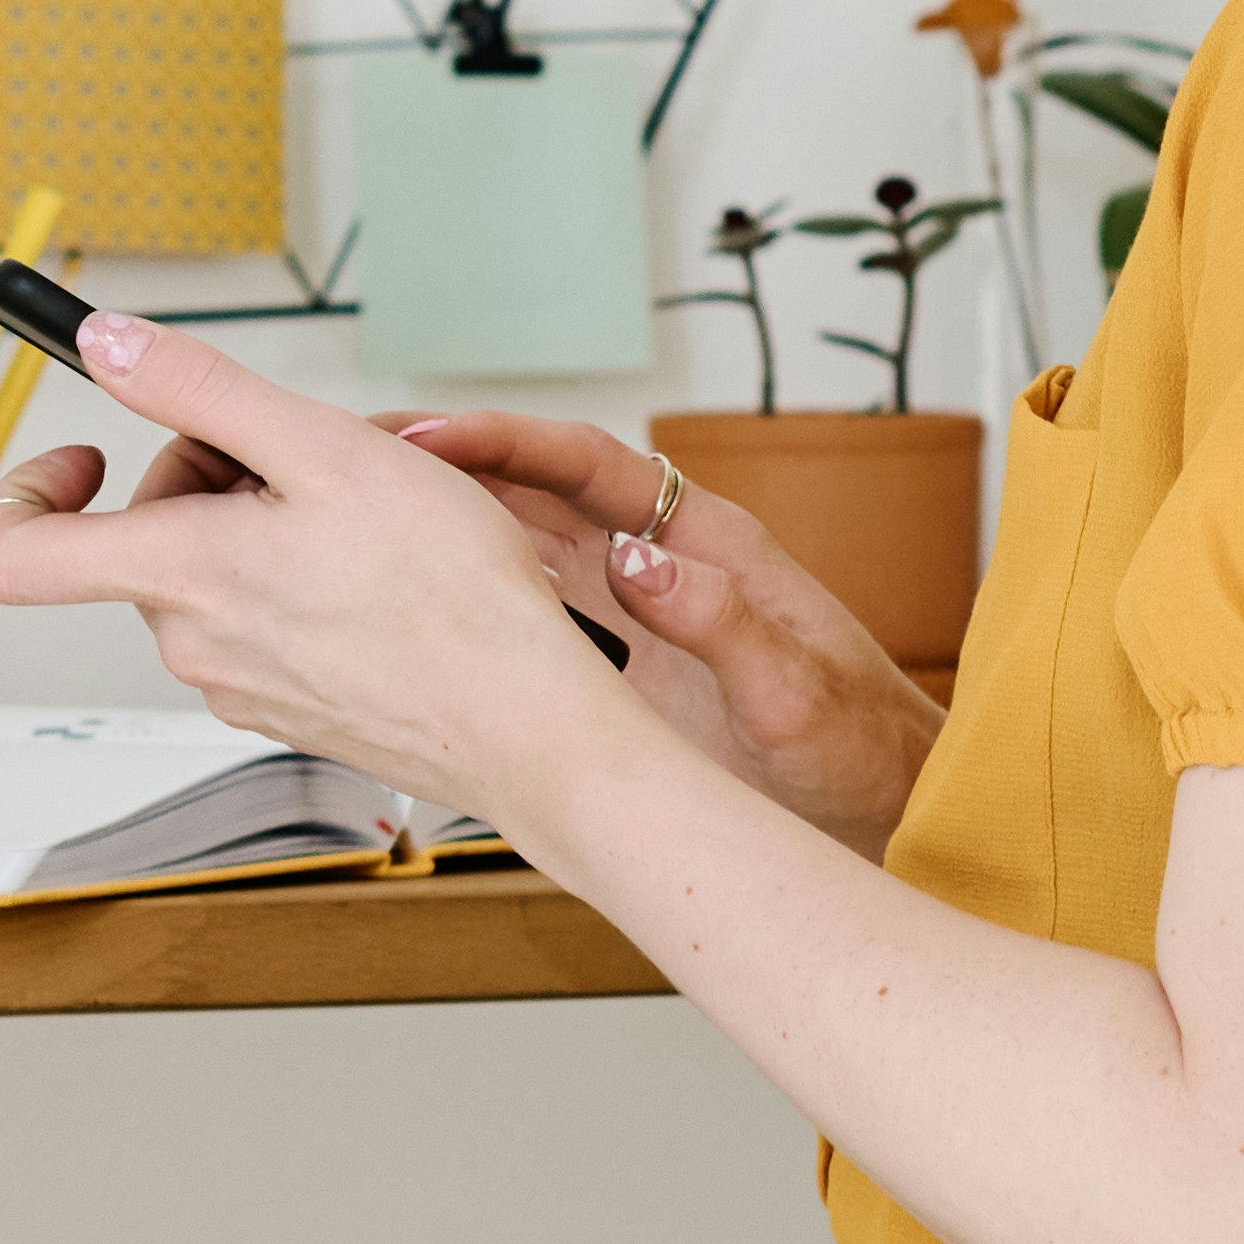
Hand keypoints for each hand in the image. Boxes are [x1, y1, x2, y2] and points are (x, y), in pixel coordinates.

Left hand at [0, 314, 666, 823]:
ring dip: (266, 527)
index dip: (31, 491)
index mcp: (181, 575)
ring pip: (213, 577)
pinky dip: (300, 581)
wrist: (526, 722)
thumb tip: (106, 345)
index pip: (16, 555)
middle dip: (213, 478)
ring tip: (364, 517)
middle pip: (148, 538)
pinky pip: (263, 623)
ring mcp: (240, 686)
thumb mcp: (324, 447)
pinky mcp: (289, 710)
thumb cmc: (449, 595)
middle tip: (310, 460)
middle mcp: (193, 643)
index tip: (87, 453)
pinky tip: (380, 574)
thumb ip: (199, 390)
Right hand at [407, 412, 946, 851]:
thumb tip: (637, 562)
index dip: (506, 442)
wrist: (889, 809)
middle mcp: (663, 562)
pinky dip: (472, 596)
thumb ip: (721, 625)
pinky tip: (412, 606)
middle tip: (354, 454)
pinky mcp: (623, 663)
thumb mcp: (795, 694)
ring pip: (524, 545)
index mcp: (708, 544)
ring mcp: (638, 611)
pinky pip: (533, 611)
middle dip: (449, 464)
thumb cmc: (860, 750)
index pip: (589, 465)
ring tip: (358, 513)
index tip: (428, 434)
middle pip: (538, 489)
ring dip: (447, 524)